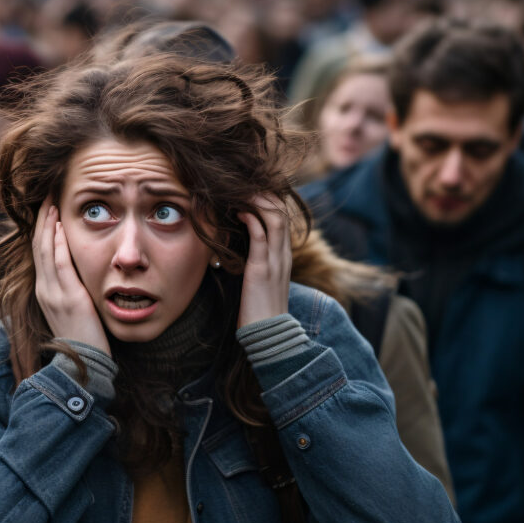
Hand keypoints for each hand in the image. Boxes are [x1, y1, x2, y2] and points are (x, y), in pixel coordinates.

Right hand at [32, 200, 110, 354]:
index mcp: (45, 292)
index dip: (42, 229)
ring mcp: (53, 293)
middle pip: (38, 246)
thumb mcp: (73, 309)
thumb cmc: (83, 338)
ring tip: (52, 202)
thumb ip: (73, 290)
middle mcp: (44, 290)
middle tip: (47, 196)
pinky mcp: (68, 297)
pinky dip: (57, 243)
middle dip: (42, 219)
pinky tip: (59, 226)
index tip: (48, 208)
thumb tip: (82, 273)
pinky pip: (59, 264)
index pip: (40, 253)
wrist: (82, 364)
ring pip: (45, 250)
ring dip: (48, 224)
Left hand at [237, 194, 292, 328]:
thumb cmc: (260, 311)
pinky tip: (239, 212)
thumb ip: (257, 263)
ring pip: (275, 219)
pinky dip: (251, 219)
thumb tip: (241, 250)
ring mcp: (275, 261)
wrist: (269, 336)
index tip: (250, 192)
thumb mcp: (261, 281)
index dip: (269, 201)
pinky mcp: (262, 269)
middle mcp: (284, 255)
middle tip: (244, 186)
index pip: (283, 218)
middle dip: (264, 194)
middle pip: (282, 212)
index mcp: (284, 257)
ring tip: (241, 192)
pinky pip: (261, 236)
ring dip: (258, 201)